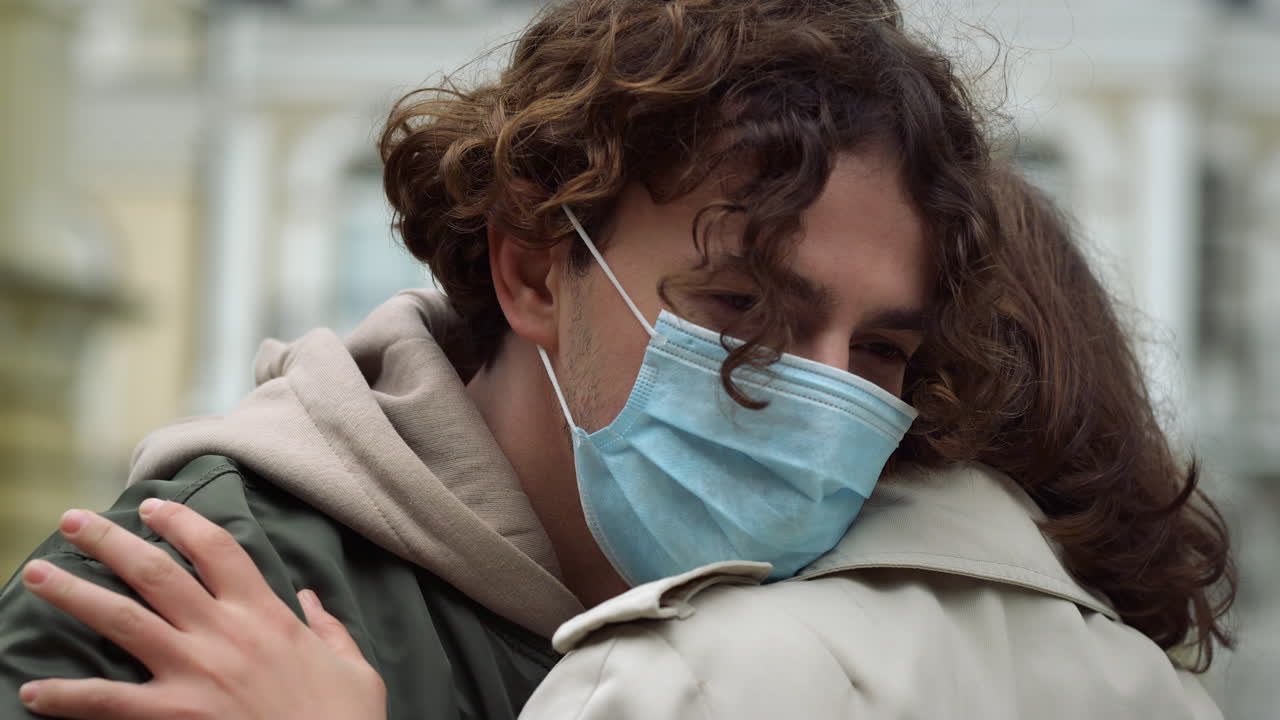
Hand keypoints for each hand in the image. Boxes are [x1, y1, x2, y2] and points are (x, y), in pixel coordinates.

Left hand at [16, 500, 386, 719]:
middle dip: (109, 541)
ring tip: (38, 574)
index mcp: (266, 615)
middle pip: (156, 572)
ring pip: (122, 619)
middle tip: (71, 522)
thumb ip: (330, 628)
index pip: (216, 549)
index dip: (181, 522)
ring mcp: (195, 672)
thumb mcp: (355, 668)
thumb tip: (312, 599)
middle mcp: (224, 632)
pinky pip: (108, 701)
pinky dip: (68, 697)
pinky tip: (34, 692)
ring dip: (74, 594)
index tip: (153, 507)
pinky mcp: (175, 714)